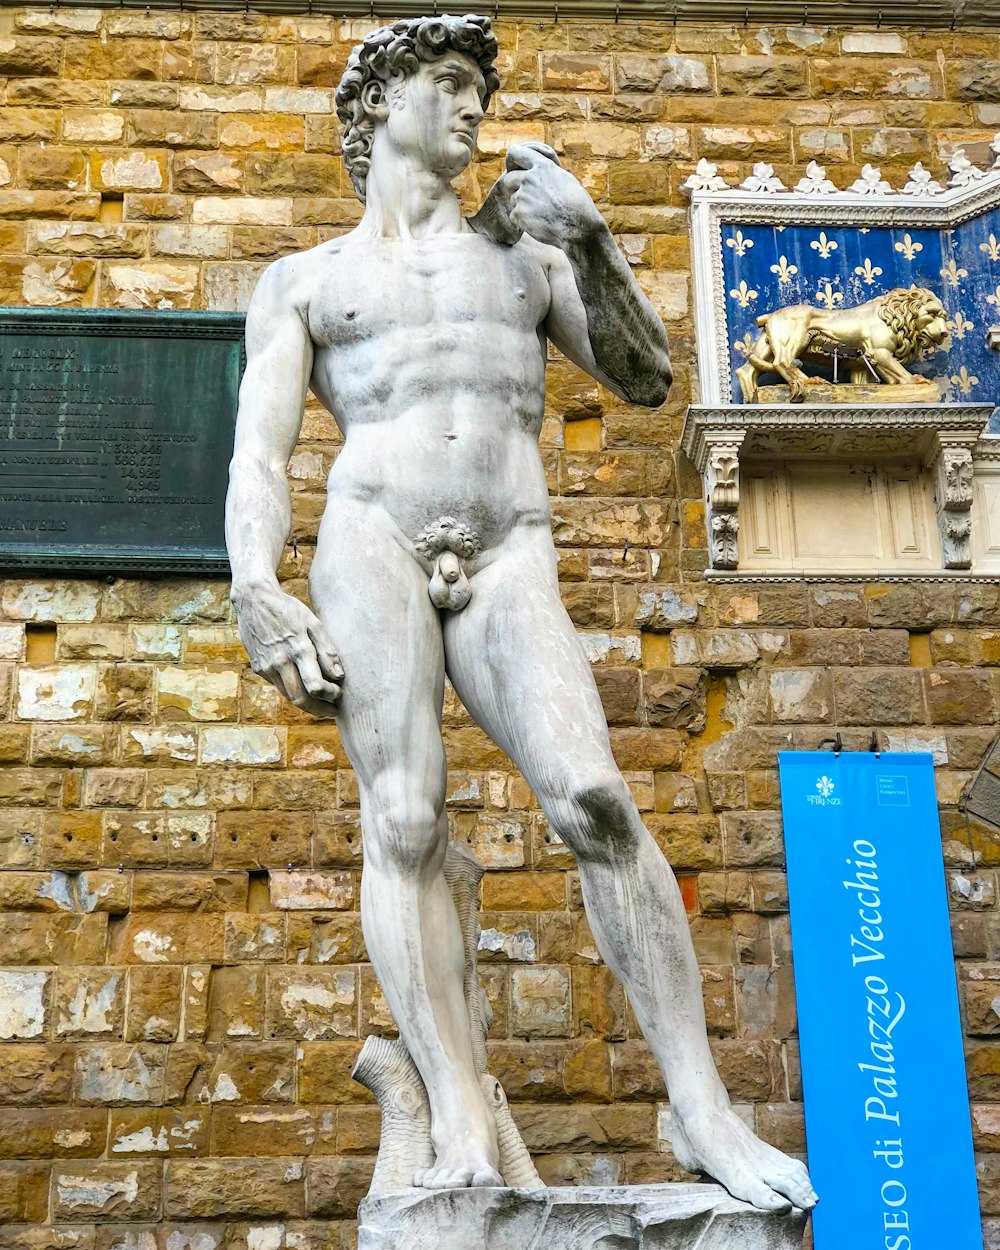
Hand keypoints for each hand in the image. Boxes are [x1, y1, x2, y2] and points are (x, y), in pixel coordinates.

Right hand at [233, 584, 342, 716]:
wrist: (254, 600)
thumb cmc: (288, 610)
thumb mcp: (313, 623)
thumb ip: (327, 650)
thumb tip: (339, 675)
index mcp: (298, 649)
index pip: (315, 687)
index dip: (330, 695)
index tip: (339, 693)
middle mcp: (280, 662)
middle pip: (300, 700)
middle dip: (320, 709)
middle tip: (333, 710)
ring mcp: (267, 667)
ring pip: (288, 696)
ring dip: (307, 703)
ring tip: (322, 701)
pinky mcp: (259, 668)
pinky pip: (279, 685)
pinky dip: (293, 690)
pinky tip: (303, 684)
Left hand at [504, 142, 604, 248]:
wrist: (578, 227)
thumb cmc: (577, 204)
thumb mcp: (565, 179)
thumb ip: (548, 172)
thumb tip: (539, 170)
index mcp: (542, 166)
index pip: (516, 153)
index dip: (513, 161)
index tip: (514, 168)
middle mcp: (529, 179)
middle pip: (509, 179)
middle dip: (514, 188)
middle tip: (527, 198)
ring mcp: (522, 196)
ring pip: (513, 199)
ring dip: (522, 206)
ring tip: (541, 214)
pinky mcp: (518, 214)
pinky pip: (514, 216)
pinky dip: (523, 221)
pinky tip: (538, 224)